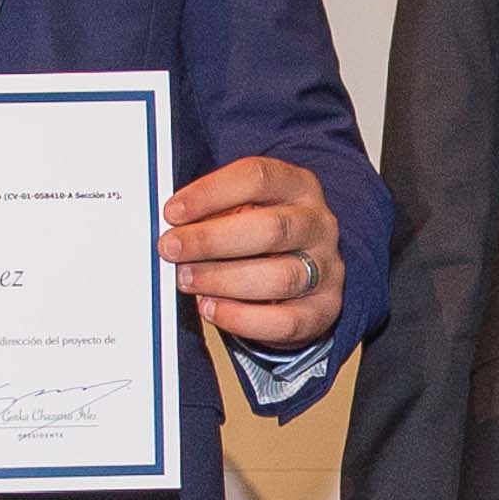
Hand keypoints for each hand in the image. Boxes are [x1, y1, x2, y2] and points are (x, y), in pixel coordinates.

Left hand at [162, 153, 342, 350]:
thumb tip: (172, 225)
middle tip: (172, 249)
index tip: (173, 212)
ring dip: (223, 279)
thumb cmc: (261, 238)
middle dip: (211, 240)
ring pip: (279, 277)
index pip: (258, 177)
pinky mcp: (323, 310)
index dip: (211, 193)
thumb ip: (213, 213)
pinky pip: (284, 321)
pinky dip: (241, 318)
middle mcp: (318, 225)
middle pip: (270, 228)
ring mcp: (326, 269)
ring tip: (187, 279)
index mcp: (299, 187)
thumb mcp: (242, 211)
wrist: (300, 278)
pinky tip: (211, 309)